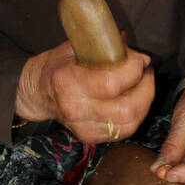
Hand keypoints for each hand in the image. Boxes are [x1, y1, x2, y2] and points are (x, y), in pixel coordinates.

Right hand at [15, 40, 154, 143]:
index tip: (140, 60)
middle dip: (146, 88)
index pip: (112, 83)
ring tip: (143, 85)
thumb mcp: (75, 48)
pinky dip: (135, 115)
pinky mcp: (89, 137)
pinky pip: (123, 131)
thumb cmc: (58, 65)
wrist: (37, 92)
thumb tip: (139, 56)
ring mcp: (82, 127)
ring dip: (144, 103)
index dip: (134, 71)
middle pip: (126, 108)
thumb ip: (106, 49)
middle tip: (146, 73)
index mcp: (68, 82)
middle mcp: (75, 109)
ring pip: (129, 123)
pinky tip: (134, 100)